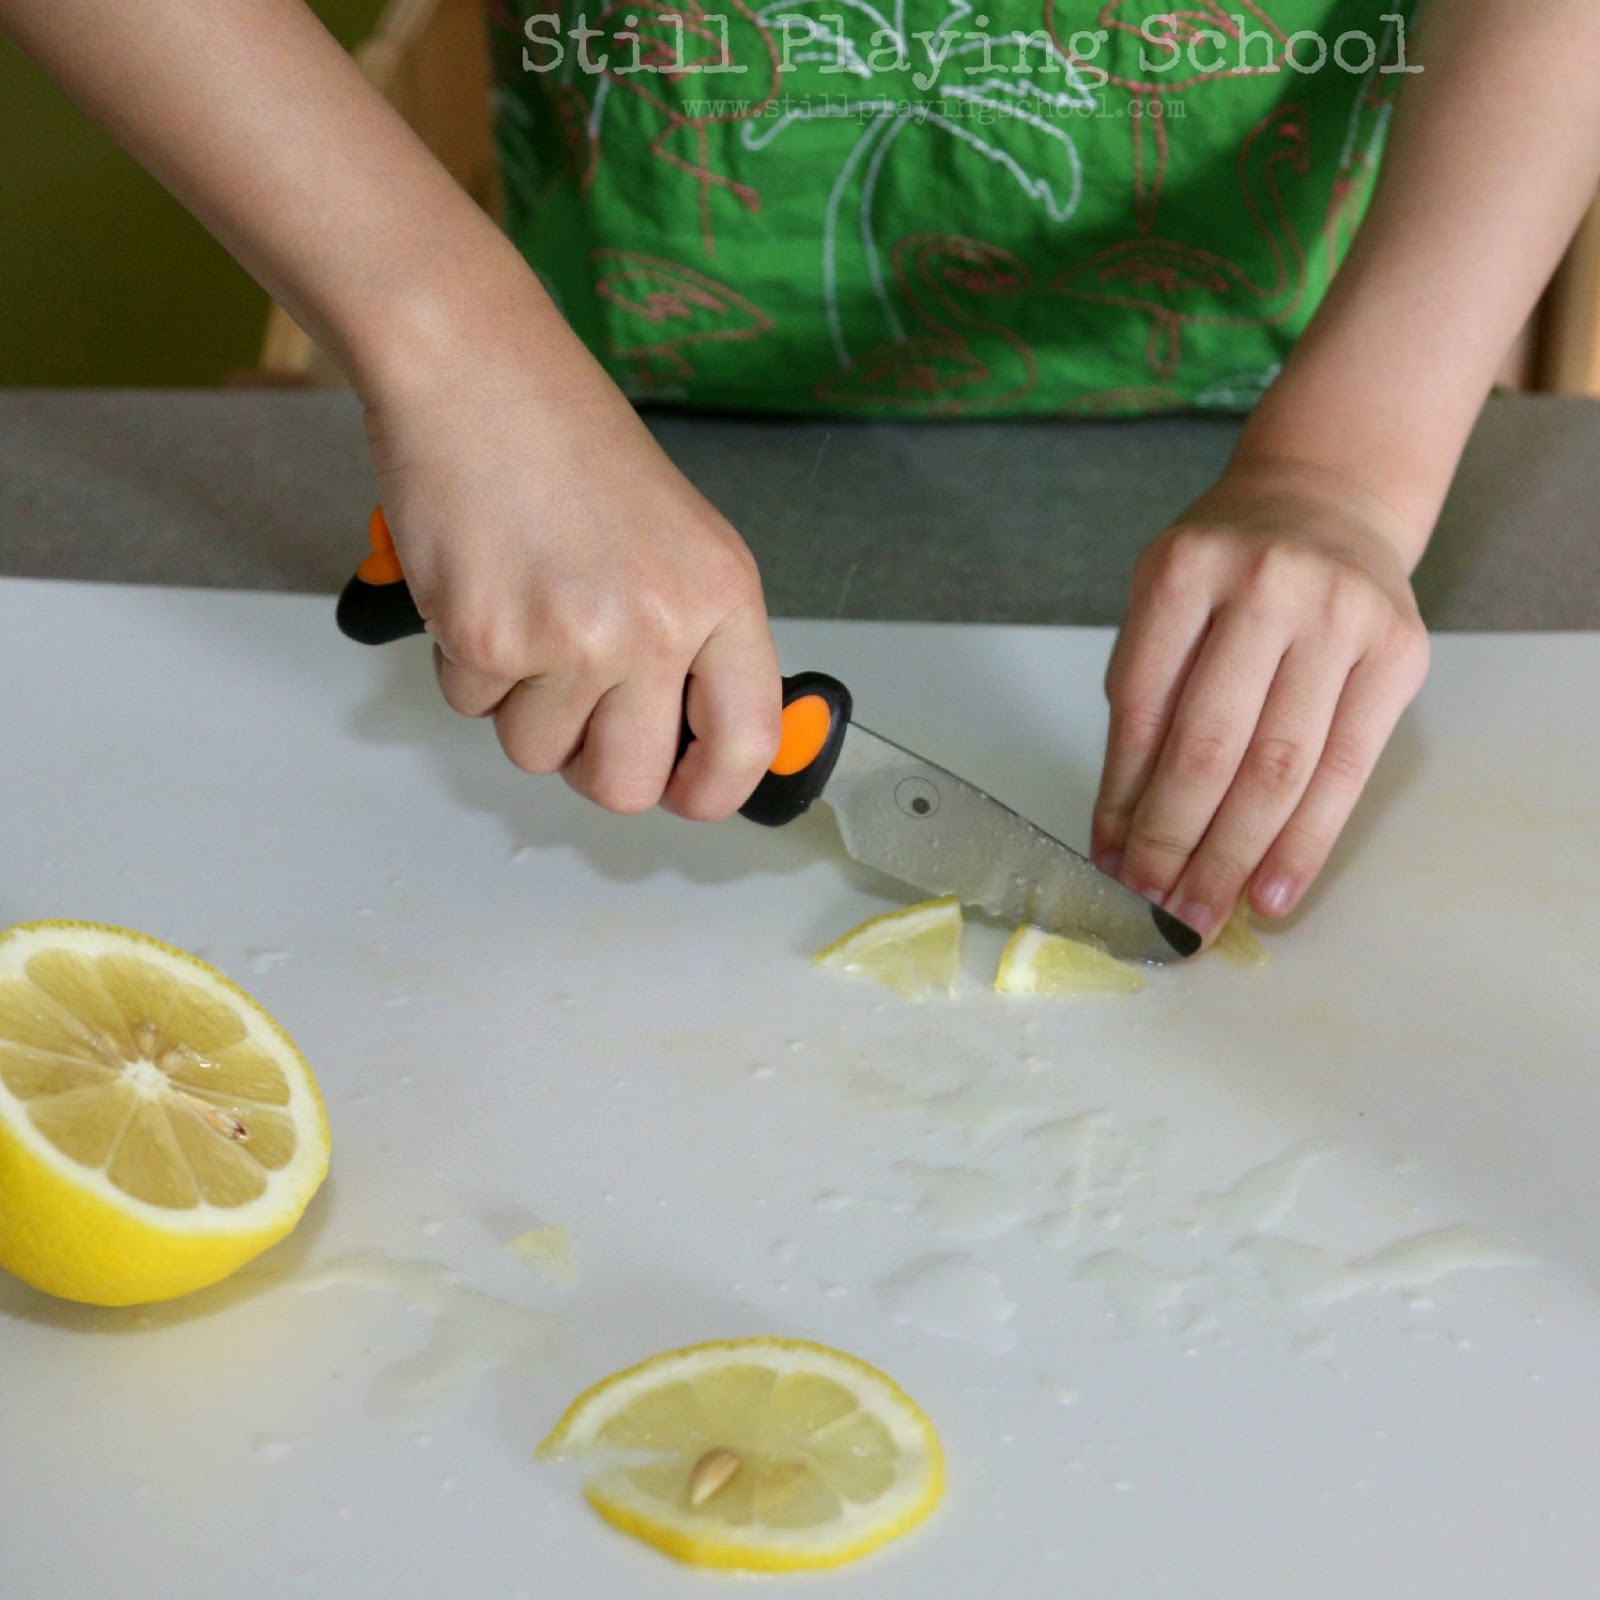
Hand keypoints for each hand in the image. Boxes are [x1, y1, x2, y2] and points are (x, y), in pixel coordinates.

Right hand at [361, 281, 780, 818]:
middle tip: (575, 709)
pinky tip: (482, 590)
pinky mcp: (487, 637)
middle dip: (592, 766)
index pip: (744, 745)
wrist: (475, 372)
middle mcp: (658, 626)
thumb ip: (696, 641)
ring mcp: (573, 638)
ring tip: (524, 613)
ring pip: (537, 753)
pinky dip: (468, 666)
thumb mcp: (679, 540)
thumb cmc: (569, 444)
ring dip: (521, 706)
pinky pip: (473, 708)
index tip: (682, 792)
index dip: (709, 790)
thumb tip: (687, 742)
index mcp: (721, 597)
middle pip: (625, 784)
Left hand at [1091, 460, 1430, 942]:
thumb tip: (1121, 831)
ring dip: (1234, 856)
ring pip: (1280, 768)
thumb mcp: (1165, 606)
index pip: (1143, 709)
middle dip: (1175, 842)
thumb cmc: (1229, 570)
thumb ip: (1147, 704)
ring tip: (1202, 914)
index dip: (1122, 798)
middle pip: (1212, 745)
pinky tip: (1273, 892)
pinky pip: (1345, 770)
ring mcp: (1341, 617)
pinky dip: (1304, 843)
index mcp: (1185, 571)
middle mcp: (1266, 586)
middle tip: (1153, 908)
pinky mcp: (1398, 653)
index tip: (1109, 863)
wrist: (1328, 499)